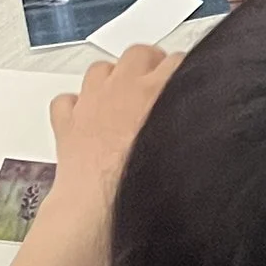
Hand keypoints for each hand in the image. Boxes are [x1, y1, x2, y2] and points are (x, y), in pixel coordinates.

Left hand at [39, 43, 181, 260]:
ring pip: (101, 69)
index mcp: (156, 90)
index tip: (186, 82)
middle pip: (139, 53)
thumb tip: (198, 121)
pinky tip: (85, 117)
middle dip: (150, 63)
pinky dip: (76, 104)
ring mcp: (90, 102)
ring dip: (112, 78)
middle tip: (157, 82)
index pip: (177, 60)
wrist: (98, 211)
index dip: (184, 72)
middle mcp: (122, 88)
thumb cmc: (139, 187)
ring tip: (122, 97)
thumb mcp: (186, 151)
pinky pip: (67, 100)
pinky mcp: (67, 122)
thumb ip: (191, 124)